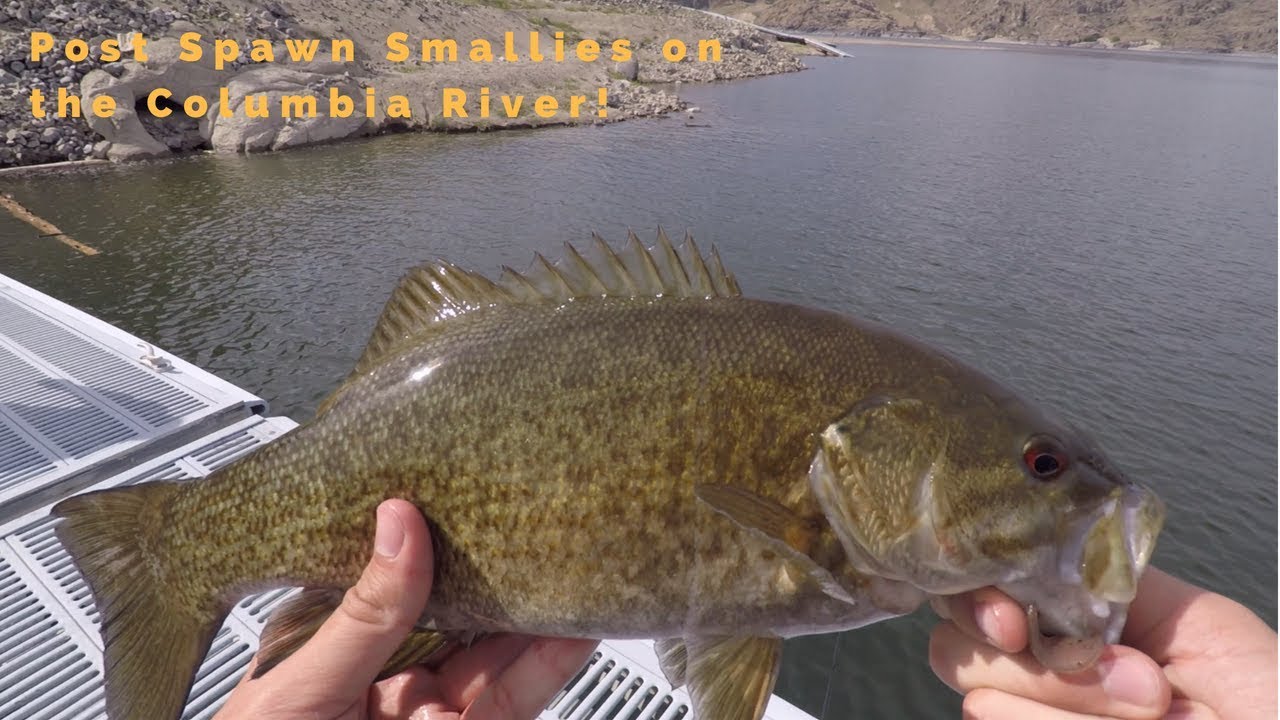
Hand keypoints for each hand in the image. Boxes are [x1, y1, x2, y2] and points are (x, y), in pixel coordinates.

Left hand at [215, 499, 599, 719]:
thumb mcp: (299, 689)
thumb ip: (364, 616)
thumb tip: (399, 525)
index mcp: (327, 652)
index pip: (386, 581)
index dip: (426, 539)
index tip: (463, 496)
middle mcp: (382, 680)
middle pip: (453, 612)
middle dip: (494, 568)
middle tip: (534, 518)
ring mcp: (428, 713)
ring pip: (495, 653)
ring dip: (534, 609)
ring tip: (567, 560)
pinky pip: (516, 698)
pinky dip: (551, 662)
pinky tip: (574, 626)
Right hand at [928, 567, 1276, 718]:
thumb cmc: (1268, 702)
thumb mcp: (1197, 622)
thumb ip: (1110, 583)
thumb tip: (1028, 559)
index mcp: (1072, 617)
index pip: (979, 589)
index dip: (979, 599)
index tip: (1015, 622)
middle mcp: (1041, 668)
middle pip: (954, 647)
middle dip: (1037, 668)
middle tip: (1131, 680)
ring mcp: (1034, 717)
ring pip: (980, 702)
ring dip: (1067, 708)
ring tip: (1152, 714)